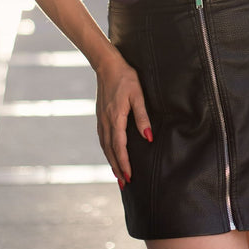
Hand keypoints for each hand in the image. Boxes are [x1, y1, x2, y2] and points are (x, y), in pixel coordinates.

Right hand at [95, 47, 151, 187]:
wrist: (107, 64)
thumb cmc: (126, 77)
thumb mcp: (138, 94)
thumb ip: (142, 116)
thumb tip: (148, 137)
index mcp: (115, 117)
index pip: (119, 146)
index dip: (124, 163)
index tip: (129, 177)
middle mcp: (106, 121)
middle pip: (110, 150)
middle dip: (117, 168)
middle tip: (124, 184)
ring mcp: (101, 118)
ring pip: (104, 145)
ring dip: (111, 161)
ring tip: (117, 174)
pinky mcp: (100, 115)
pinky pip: (102, 138)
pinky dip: (106, 150)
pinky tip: (110, 153)